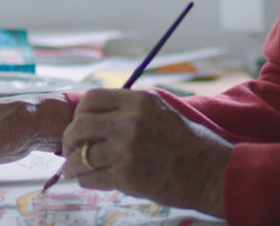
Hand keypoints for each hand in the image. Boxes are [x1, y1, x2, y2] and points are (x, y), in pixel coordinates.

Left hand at [61, 89, 231, 217]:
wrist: (210, 171)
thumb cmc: (189, 142)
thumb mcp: (162, 111)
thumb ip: (131, 109)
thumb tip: (97, 116)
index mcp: (140, 101)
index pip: (92, 98)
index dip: (80, 113)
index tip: (80, 124)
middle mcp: (130, 121)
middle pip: (79, 125)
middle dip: (69, 140)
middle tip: (71, 149)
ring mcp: (127, 149)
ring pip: (80, 155)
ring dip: (73, 165)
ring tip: (76, 169)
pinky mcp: (126, 176)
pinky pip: (90, 178)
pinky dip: (86, 180)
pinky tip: (92, 180)